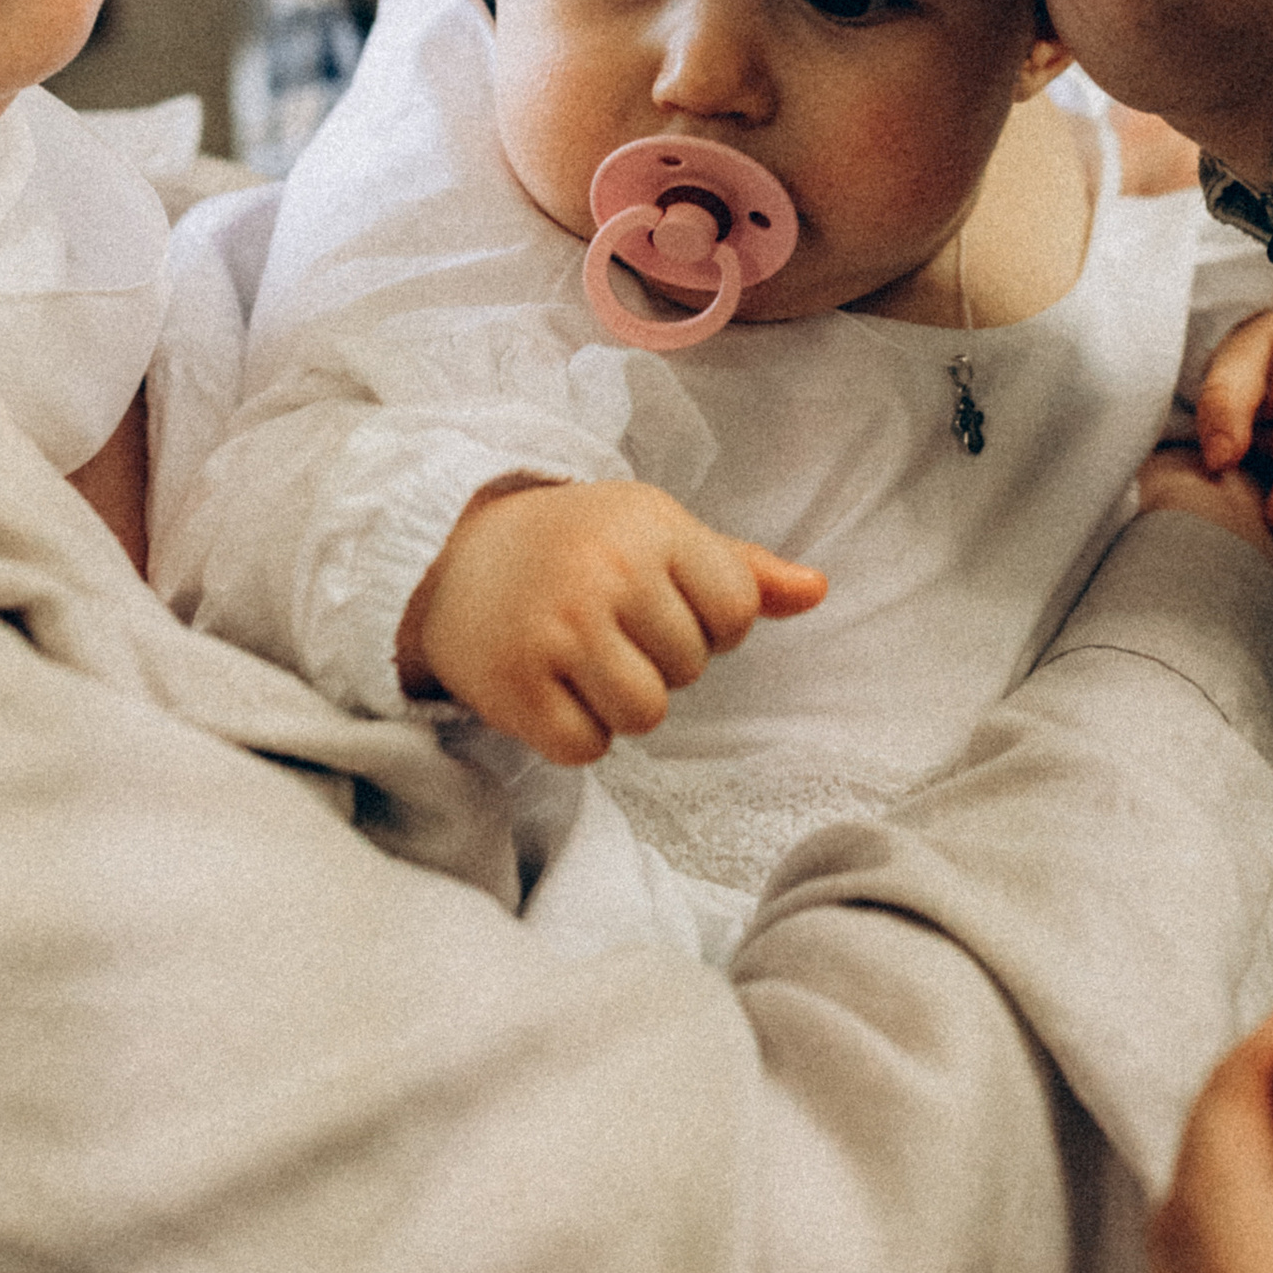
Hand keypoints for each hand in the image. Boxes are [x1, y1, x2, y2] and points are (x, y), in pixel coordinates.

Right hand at [399, 479, 827, 762]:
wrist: (454, 556)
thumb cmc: (577, 545)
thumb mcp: (656, 533)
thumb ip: (740, 568)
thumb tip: (819, 591)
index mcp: (653, 526)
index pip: (736, 611)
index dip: (708, 623)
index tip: (661, 603)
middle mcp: (608, 571)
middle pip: (689, 669)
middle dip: (657, 662)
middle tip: (607, 629)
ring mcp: (559, 629)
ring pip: (645, 714)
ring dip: (620, 704)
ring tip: (584, 663)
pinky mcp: (516, 685)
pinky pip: (586, 747)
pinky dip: (574, 733)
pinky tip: (550, 689)